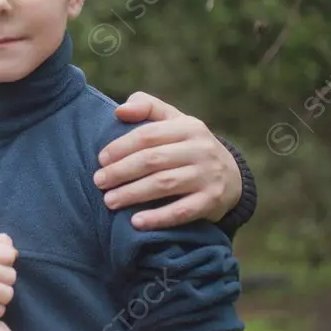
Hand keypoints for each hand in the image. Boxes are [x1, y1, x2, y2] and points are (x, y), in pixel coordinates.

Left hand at [94, 92, 241, 228]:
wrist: (232, 176)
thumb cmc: (188, 146)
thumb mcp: (174, 121)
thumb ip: (146, 107)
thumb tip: (119, 110)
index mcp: (188, 127)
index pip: (148, 134)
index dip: (121, 147)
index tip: (100, 159)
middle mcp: (200, 150)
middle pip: (153, 159)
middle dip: (121, 171)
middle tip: (99, 182)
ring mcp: (208, 176)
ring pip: (164, 184)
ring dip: (133, 194)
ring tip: (109, 201)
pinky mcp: (212, 201)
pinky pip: (182, 211)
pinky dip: (158, 218)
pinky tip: (136, 222)